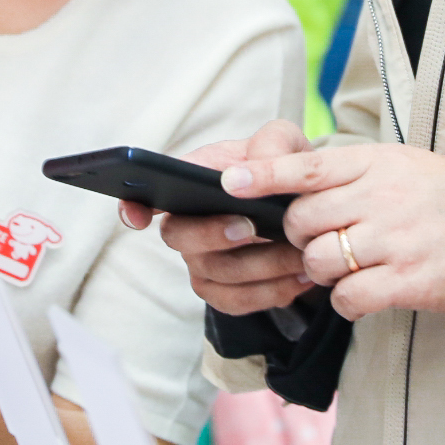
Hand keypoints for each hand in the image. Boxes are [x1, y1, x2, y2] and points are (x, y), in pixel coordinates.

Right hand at [131, 120, 314, 316]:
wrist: (311, 210)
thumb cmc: (285, 169)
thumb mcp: (286, 143)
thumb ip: (273, 142)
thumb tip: (253, 168)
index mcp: (191, 181)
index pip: (146, 194)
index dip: (133, 206)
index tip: (137, 215)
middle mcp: (187, 224)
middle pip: (178, 238)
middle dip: (211, 234)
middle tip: (250, 227)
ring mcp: (202, 261)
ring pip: (215, 274)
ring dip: (260, 266)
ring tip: (297, 252)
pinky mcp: (224, 292)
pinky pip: (238, 301)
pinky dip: (273, 291)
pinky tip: (301, 277)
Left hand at [231, 144, 444, 321]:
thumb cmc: (444, 198)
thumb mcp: (398, 165)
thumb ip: (348, 173)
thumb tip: (291, 188)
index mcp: (374, 164)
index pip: (306, 166)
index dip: (263, 174)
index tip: (228, 181)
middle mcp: (380, 198)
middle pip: (303, 221)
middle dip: (300, 238)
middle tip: (321, 242)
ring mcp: (393, 240)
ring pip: (320, 261)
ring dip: (323, 272)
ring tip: (349, 268)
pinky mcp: (407, 281)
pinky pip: (349, 298)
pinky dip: (348, 302)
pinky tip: (364, 295)